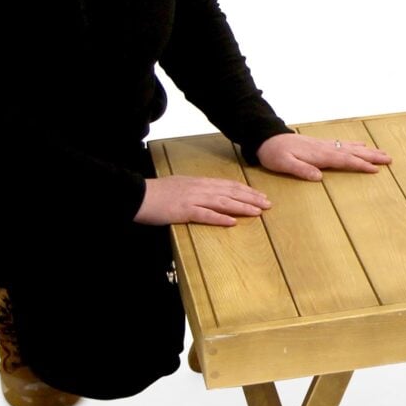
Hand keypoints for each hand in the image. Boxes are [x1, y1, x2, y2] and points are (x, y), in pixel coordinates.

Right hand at [134, 174, 271, 227]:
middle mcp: (199, 188)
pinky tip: (232, 222)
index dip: (246, 190)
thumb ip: (197, 189)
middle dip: (250, 198)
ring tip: (257, 212)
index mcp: (199, 182)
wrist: (138, 195)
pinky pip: (204, 215)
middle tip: (268, 204)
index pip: (228, 185)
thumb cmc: (157, 193)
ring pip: (222, 202)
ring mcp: (192, 199)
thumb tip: (211, 194)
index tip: (260, 195)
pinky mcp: (183, 211)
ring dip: (241, 207)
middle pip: (230, 192)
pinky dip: (219, 218)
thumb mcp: (181, 186)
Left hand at [254, 131, 392, 179]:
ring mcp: (323, 145)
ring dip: (367, 150)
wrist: (265, 138)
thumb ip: (301, 169)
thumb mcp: (283, 164)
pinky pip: (342, 144)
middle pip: (352, 152)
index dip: (360, 164)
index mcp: (318, 155)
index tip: (375, 169)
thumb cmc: (273, 153)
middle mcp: (324, 148)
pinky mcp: (320, 144)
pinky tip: (360, 145)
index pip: (344, 160)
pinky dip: (354, 145)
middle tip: (389, 158)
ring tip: (382, 152)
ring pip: (350, 147)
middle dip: (371, 155)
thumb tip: (319, 177)